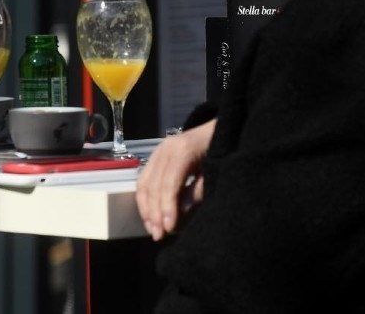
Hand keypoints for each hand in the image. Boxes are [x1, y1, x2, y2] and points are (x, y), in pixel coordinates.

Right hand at [136, 119, 214, 240]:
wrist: (218, 128)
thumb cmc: (221, 150)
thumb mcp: (215, 170)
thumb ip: (198, 191)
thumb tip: (180, 214)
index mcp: (182, 150)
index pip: (169, 183)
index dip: (167, 207)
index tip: (169, 228)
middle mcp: (165, 149)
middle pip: (154, 185)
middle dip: (155, 212)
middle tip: (159, 235)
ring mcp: (158, 151)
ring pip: (144, 184)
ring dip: (146, 209)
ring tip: (153, 230)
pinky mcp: (154, 157)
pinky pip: (143, 180)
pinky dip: (144, 200)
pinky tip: (149, 217)